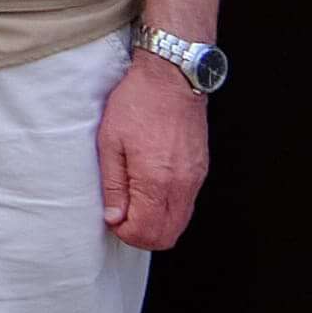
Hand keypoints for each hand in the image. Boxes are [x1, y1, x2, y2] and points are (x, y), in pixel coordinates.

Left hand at [101, 48, 210, 251]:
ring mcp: (195, 179)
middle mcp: (182, 185)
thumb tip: (114, 217)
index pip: (146, 233)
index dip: (125, 233)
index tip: (112, 218)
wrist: (171, 77)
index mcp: (156, 180)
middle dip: (142, 235)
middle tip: (121, 216)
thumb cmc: (137, 104)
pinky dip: (168, 209)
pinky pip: (187, 205)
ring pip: (180, 223)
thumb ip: (113, 185)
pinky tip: (150, 192)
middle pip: (167, 235)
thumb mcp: (110, 142)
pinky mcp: (201, 170)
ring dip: (156, 224)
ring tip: (134, 203)